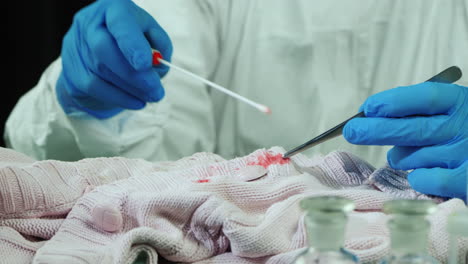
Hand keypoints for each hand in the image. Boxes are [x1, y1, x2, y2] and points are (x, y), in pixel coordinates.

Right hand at [56, 0, 171, 117]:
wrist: (100, 50)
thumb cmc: (133, 38)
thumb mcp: (151, 34)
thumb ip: (159, 44)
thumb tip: (158, 65)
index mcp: (112, 8)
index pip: (119, 21)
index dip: (131, 43)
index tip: (145, 64)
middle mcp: (89, 23)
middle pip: (104, 49)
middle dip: (133, 75)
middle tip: (157, 90)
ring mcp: (76, 46)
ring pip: (101, 72)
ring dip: (131, 89)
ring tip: (153, 97)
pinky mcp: (72, 70)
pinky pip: (95, 88)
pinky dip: (120, 98)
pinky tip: (138, 102)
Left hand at [343, 82, 467, 198]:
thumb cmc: (460, 129)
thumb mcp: (447, 110)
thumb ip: (415, 109)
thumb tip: (369, 113)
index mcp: (459, 102)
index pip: (424, 98)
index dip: (393, 102)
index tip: (367, 108)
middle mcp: (464, 126)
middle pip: (411, 129)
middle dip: (375, 130)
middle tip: (352, 131)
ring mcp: (465, 154)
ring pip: (410, 157)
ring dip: (401, 157)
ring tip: (415, 154)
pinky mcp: (465, 181)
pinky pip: (422, 180)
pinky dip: (415, 177)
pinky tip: (426, 173)